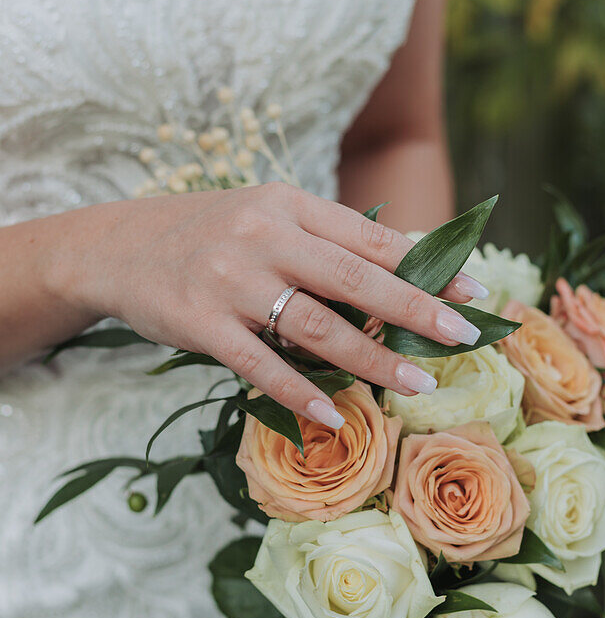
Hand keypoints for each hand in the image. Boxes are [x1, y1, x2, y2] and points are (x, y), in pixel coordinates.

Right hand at [68, 185, 488, 427]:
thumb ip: (324, 242)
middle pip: (356, 279)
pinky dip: (301, 391)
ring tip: (417, 382)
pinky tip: (335, 412)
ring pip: (316, 324)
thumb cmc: (208, 236)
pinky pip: (261, 364)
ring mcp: (231, 280)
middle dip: (418, 311)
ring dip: (373, 358)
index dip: (429, 268)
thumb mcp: (266, 217)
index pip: (372, 239)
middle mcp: (264, 237)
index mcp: (289, 205)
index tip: (474, 294)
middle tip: (463, 338)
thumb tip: (402, 275)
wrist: (116, 246)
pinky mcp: (201, 323)